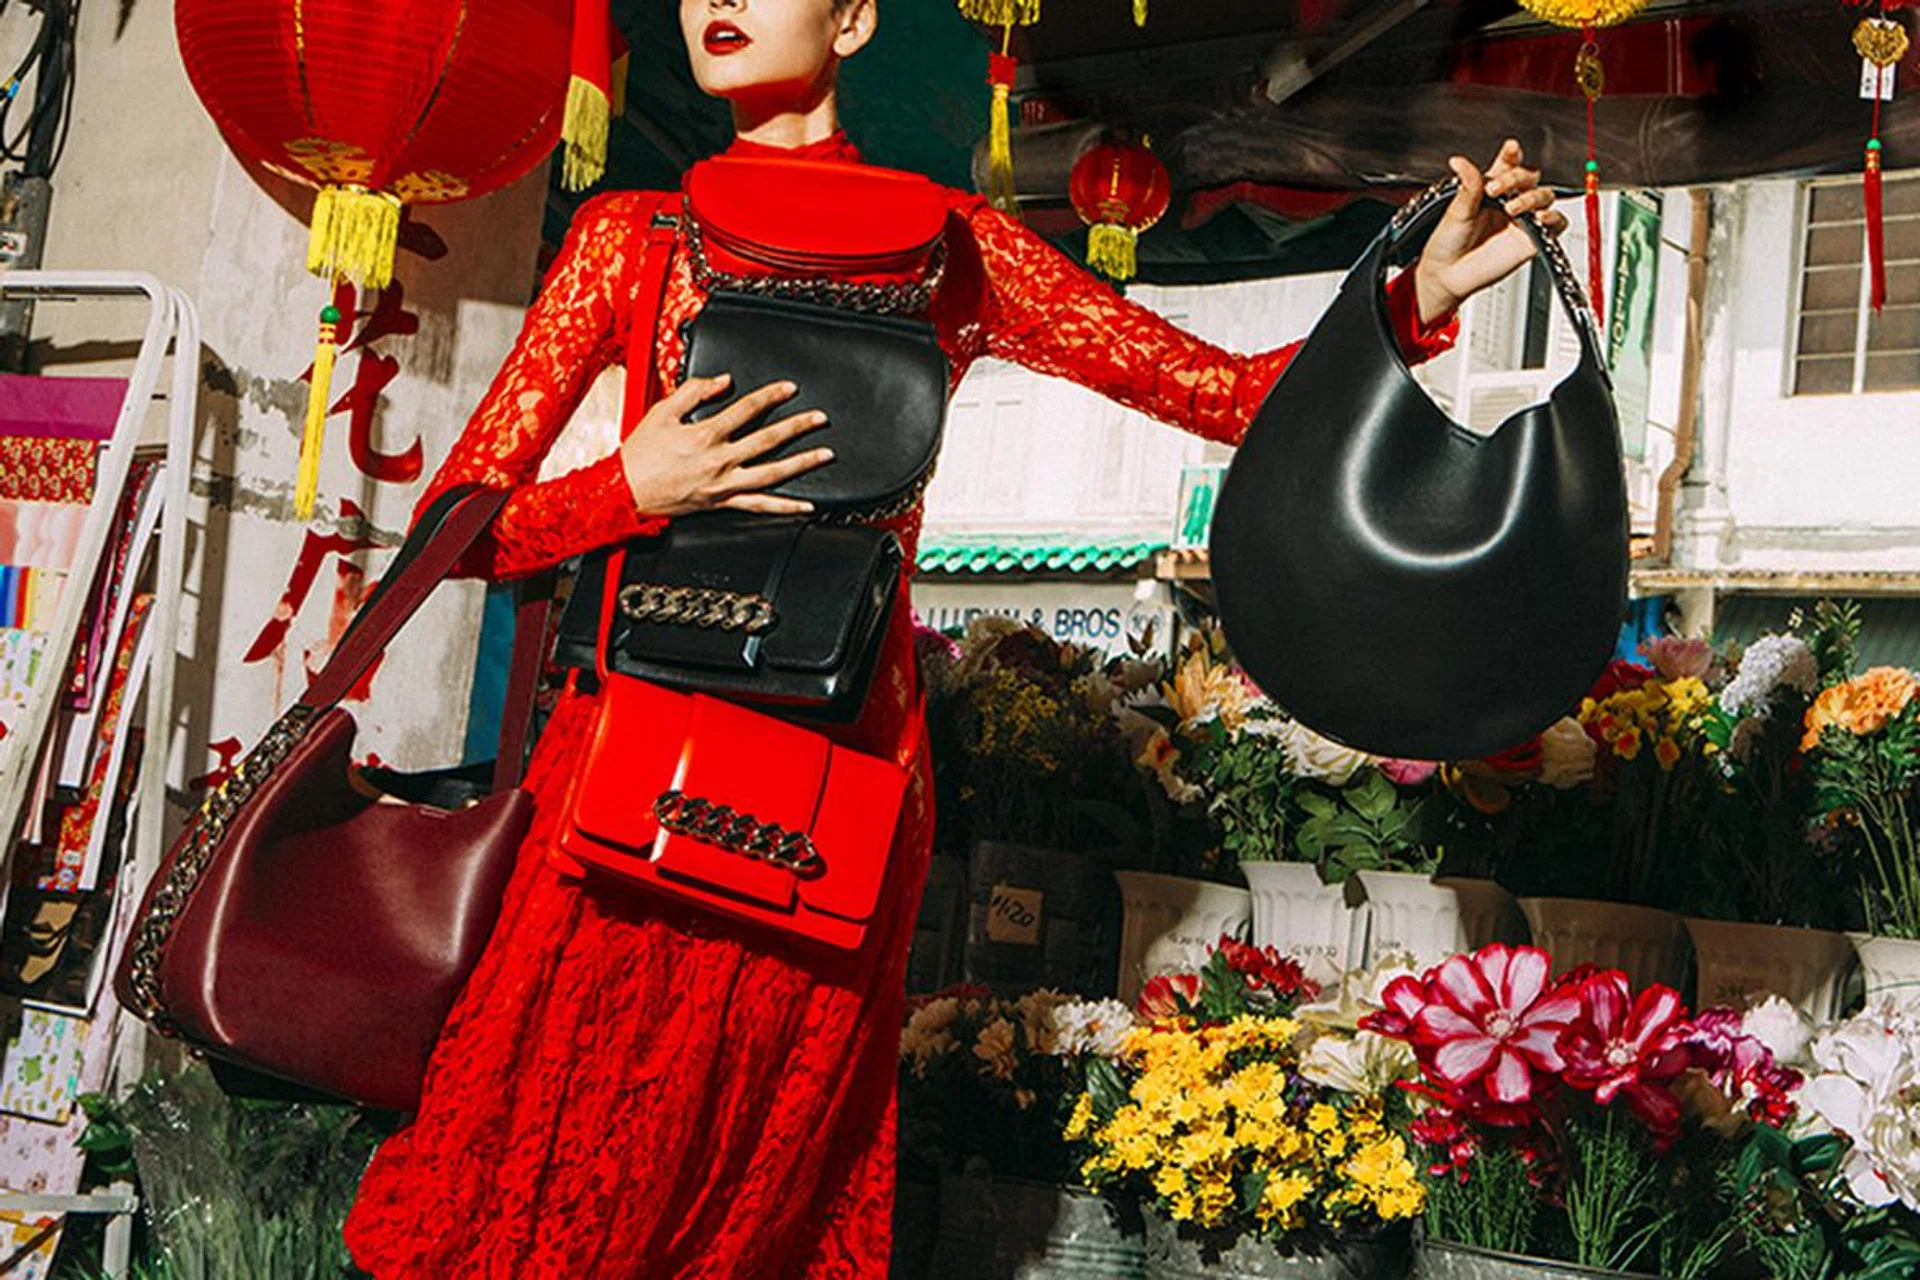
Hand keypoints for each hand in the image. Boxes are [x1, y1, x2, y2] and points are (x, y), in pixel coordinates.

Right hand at [619, 373, 831, 517]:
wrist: (625, 491)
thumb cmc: (641, 453)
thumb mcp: (662, 412)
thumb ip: (694, 392)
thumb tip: (722, 381)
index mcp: (706, 434)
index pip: (747, 409)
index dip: (771, 396)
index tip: (790, 388)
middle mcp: (719, 460)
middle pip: (768, 439)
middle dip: (798, 426)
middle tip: (820, 418)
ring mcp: (724, 484)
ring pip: (771, 473)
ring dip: (801, 463)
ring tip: (825, 455)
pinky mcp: (722, 502)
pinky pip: (759, 506)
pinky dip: (784, 507)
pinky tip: (805, 505)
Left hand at [1412, 139, 1568, 325]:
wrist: (1448, 275)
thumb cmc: (1448, 243)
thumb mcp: (1456, 211)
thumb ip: (1468, 186)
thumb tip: (1459, 161)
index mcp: (1492, 188)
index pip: (1508, 164)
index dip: (1512, 154)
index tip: (1510, 148)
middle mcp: (1510, 200)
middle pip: (1530, 177)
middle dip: (1516, 178)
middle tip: (1495, 189)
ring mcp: (1523, 220)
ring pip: (1544, 197)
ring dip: (1532, 197)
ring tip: (1511, 208)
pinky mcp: (1533, 240)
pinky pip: (1556, 225)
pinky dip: (1554, 219)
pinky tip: (1539, 218)